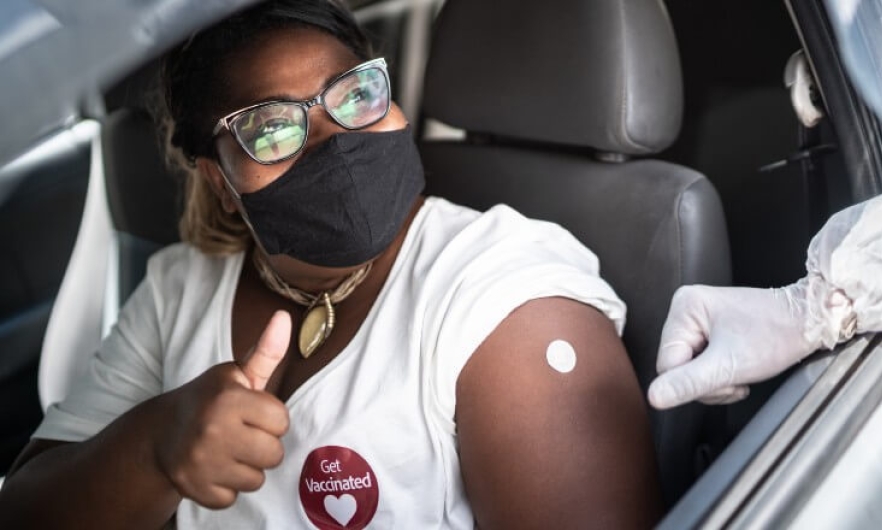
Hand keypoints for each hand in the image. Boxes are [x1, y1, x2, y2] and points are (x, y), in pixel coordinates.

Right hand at [155, 310, 291, 507]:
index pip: (281, 420)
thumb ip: (266, 351)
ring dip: (246, 468)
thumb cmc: (211, 400)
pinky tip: (213, 468)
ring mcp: (201, 462)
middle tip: (239, 433)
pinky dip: (226, 487)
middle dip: (262, 445)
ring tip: (227, 450)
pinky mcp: (193, 489)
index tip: (250, 412)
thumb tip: (285, 317)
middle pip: (274, 454)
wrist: (161, 431)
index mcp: (228, 398)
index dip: (270, 417)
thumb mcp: (236, 374)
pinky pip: (233, 498)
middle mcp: (213, 430)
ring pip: (257, 479)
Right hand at [647, 284, 817, 408]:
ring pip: (689, 367)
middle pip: (677, 366)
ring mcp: (698, 317)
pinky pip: (701, 361)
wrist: (810, 321)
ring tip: (739, 370)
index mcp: (684, 308)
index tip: (724, 376)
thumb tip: (655, 397)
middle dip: (706, 380)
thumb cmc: (777, 333)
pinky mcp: (710, 327)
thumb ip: (689, 382)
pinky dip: (719, 372)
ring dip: (714, 379)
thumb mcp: (729, 365)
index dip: (693, 380)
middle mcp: (686, 308)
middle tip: (734, 374)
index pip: (667, 364)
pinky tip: (737, 365)